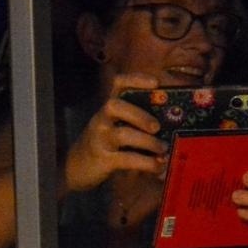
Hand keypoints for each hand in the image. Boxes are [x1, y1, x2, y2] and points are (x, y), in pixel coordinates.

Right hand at [63, 74, 167, 192]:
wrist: (77, 167)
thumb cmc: (104, 144)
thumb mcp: (115, 127)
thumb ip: (136, 123)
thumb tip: (170, 125)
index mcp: (109, 108)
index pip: (118, 84)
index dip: (136, 79)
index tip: (156, 83)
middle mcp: (102, 118)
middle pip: (115, 105)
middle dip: (139, 114)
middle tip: (157, 126)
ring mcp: (100, 138)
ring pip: (123, 134)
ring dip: (148, 142)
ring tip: (163, 149)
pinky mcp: (103, 159)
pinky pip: (127, 159)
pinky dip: (146, 163)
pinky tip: (157, 166)